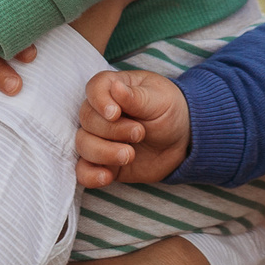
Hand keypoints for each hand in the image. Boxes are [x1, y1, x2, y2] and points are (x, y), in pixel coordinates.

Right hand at [76, 70, 192, 186]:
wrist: (181, 141)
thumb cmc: (168, 111)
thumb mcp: (160, 100)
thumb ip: (136, 97)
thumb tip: (115, 87)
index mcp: (114, 88)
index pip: (94, 88)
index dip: (99, 101)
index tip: (115, 113)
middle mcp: (100, 112)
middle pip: (87, 119)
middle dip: (112, 130)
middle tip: (139, 133)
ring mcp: (99, 138)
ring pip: (83, 144)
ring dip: (103, 152)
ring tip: (129, 155)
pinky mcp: (102, 162)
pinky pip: (83, 171)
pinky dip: (90, 175)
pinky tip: (107, 176)